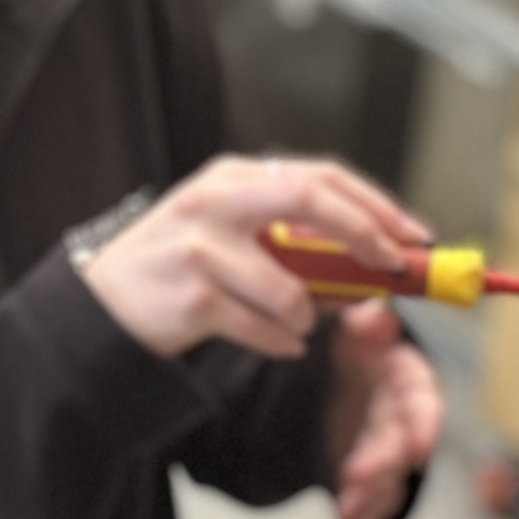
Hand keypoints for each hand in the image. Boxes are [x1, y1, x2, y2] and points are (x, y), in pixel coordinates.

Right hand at [79, 155, 428, 362]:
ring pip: (292, 289)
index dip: (375, 205)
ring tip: (294, 324)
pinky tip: (273, 341)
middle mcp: (217, 200)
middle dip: (364, 234)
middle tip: (391, 270)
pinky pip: (265, 329)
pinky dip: (283, 343)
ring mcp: (200, 248)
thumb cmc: (182, 269)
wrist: (104, 309)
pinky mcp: (191, 298)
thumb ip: (295, 242)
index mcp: (236, 177)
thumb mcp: (235, 236)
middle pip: (310, 200)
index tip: (414, 235)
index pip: (320, 176)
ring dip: (309, 317)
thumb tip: (370, 265)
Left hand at [322, 304, 444, 518]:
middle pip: (398, 449)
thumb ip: (365, 327)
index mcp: (406, 385)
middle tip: (354, 476)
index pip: (423, 404)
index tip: (418, 444)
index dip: (423, 425)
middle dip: (380, 465)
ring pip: (383, 488)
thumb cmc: (355, 352)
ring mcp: (383, 462)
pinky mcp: (364, 490)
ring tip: (346, 516)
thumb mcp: (356, 330)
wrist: (341, 378)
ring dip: (367, 504)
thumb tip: (375, 317)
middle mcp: (401, 426)